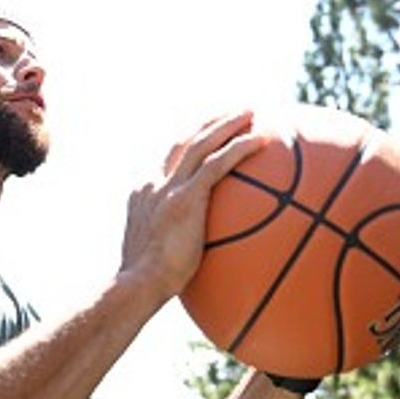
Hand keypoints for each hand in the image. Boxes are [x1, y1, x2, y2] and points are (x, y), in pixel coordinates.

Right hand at [119, 112, 262, 297]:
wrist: (138, 284)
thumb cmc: (149, 283)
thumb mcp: (157, 256)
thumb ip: (173, 244)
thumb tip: (192, 255)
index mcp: (145, 192)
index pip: (169, 159)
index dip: (190, 142)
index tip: (208, 134)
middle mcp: (154, 182)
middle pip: (185, 141)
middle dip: (210, 124)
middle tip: (233, 114)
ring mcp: (168, 188)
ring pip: (201, 144)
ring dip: (227, 125)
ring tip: (251, 113)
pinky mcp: (185, 197)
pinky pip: (217, 164)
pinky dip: (239, 149)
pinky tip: (261, 141)